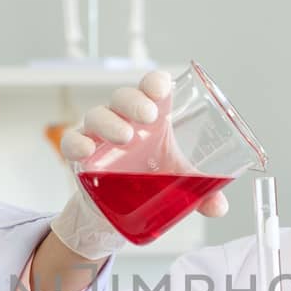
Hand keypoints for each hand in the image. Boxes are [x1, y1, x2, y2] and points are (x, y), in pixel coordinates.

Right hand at [49, 70, 227, 259]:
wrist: (121, 207)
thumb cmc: (151, 179)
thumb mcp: (179, 183)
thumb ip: (202, 193)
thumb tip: (218, 208)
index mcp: (152, 117)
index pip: (151, 88)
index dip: (154, 82)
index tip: (162, 88)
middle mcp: (124, 119)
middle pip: (124, 97)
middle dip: (135, 101)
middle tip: (149, 116)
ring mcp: (100, 135)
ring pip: (98, 115)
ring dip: (110, 122)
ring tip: (125, 137)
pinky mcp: (81, 155)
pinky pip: (72, 141)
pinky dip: (77, 142)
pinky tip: (87, 150)